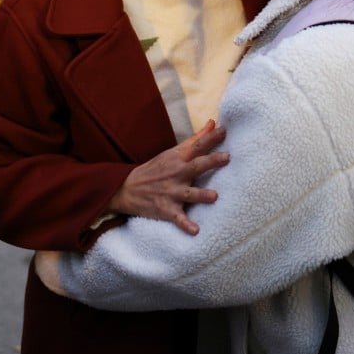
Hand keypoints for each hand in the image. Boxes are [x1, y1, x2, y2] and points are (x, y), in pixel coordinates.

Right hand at [107, 120, 228, 234]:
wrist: (126, 188)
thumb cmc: (156, 169)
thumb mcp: (173, 152)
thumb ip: (196, 139)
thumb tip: (213, 123)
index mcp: (178, 159)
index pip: (197, 146)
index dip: (211, 138)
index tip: (225, 131)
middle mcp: (176, 174)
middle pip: (195, 166)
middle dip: (210, 162)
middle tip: (227, 157)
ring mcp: (170, 192)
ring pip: (188, 194)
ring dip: (200, 195)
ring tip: (214, 196)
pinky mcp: (165, 209)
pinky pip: (177, 218)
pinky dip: (185, 224)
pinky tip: (196, 231)